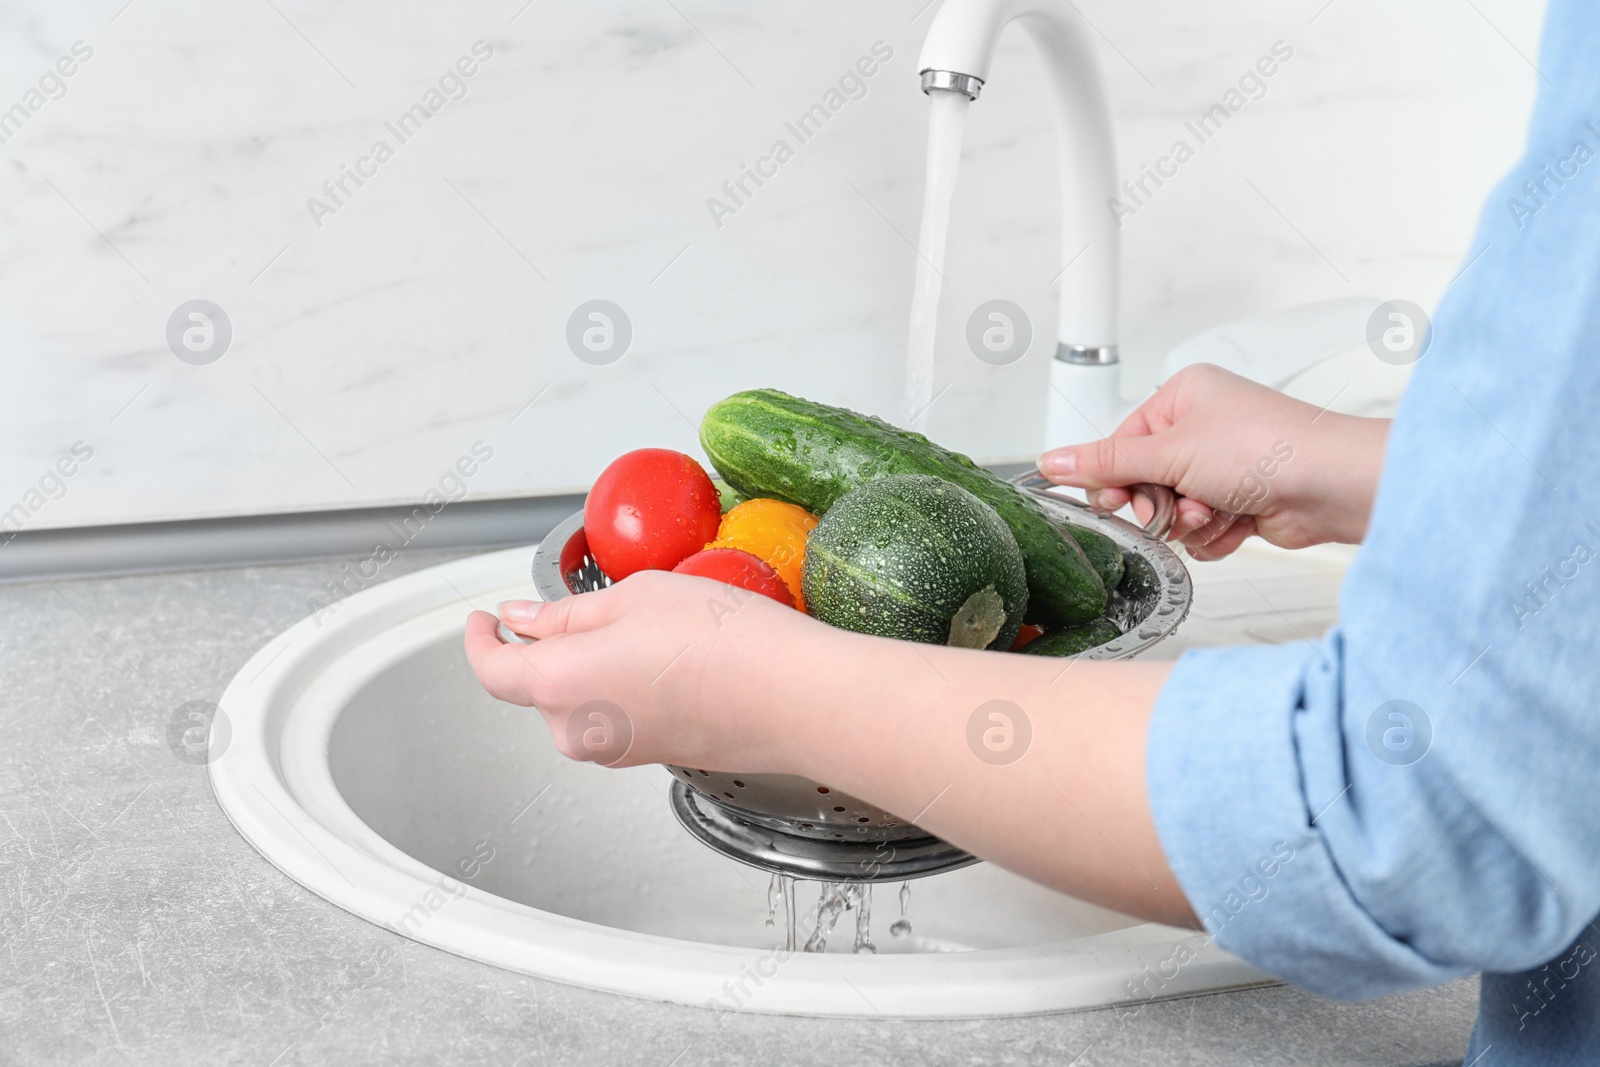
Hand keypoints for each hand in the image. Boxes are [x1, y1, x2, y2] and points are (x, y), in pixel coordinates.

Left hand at [463, 570, 811, 769]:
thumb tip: (524, 619)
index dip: (481, 639)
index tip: (485, 619)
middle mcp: (579, 731)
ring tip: (651, 627)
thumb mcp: (635, 597)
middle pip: (539, 685)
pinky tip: (671, 658)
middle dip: (553, 644)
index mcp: (559, 684)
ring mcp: (617, 751)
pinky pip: (617, 716)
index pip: (492, 669)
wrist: (794, 697)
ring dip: (596, 665)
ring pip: (581, 700)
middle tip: (594, 605)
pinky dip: (627, 686)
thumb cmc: (725, 644)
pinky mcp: (651, 756)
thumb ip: (567, 613)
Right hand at [1039, 363, 1389, 559]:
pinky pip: (1202, 529)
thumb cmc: (1267, 447)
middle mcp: (1205, 427)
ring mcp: (1225, 466)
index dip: (1115, 477)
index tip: (1112, 499)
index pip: (1123, 443)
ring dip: (1188, 521)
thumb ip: (1105, 462)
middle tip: (1168, 507)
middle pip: (1145, 480)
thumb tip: (1052, 461)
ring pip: (1173, 511)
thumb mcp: (1168, 452)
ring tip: (1214, 510)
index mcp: (1184, 397)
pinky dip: (1214, 533)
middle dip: (1157, 503)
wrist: (1330, 485)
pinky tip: (1236, 522)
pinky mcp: (1242, 501)